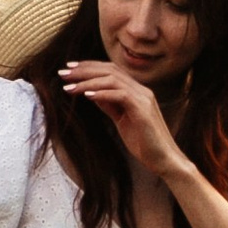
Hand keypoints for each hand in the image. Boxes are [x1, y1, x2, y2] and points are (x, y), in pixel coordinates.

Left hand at [59, 58, 188, 176]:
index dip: (89, 67)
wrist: (164, 160)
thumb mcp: (122, 120)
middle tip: (63, 72)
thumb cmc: (144, 143)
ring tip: (68, 86)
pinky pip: (119, 94)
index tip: (69, 70)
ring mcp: (143, 98)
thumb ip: (110, 105)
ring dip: (87, 81)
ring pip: (112, 79)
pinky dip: (101, 93)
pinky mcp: (143, 109)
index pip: (111, 71)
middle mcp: (141, 90)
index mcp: (136, 91)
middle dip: (84, 69)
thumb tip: (90, 92)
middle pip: (110, 70)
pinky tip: (86, 95)